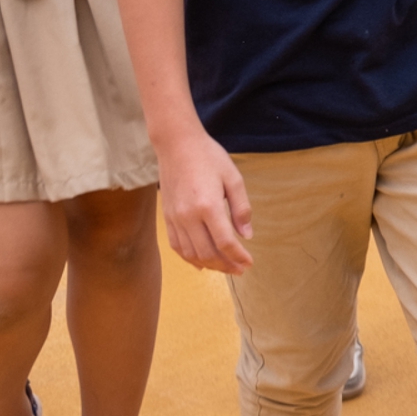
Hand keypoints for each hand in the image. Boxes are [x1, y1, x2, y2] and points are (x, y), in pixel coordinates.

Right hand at [156, 131, 252, 273]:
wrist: (177, 146)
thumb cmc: (209, 158)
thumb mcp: (234, 178)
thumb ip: (241, 208)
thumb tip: (247, 235)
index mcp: (208, 206)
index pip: (225, 241)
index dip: (238, 256)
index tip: (249, 263)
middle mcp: (188, 216)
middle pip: (207, 252)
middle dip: (225, 265)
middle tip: (240, 270)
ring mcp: (175, 218)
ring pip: (190, 253)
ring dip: (209, 265)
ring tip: (225, 268)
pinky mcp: (167, 217)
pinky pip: (177, 245)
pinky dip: (189, 258)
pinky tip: (202, 263)